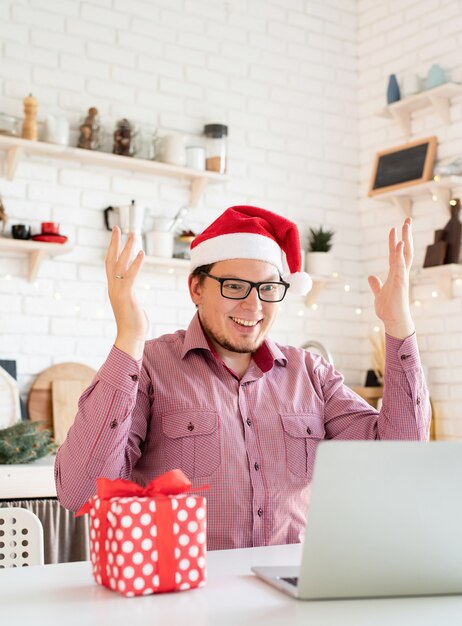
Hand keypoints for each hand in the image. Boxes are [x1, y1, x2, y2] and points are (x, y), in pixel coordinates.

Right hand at [105, 227, 147, 358]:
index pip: (111, 264)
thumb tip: (132, 294)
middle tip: (118, 227)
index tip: (115, 237)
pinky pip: (130, 275)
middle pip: (111, 259)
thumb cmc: (134, 323)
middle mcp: (113, 286)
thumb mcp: (131, 304)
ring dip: (127, 248)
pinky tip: (142, 253)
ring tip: (133, 234)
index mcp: (114, 287)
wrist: (130, 336)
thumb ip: (130, 295)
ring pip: (121, 264)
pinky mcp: (126, 294)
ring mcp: (118, 290)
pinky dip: (136, 263)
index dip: (112, 250)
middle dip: (115, 243)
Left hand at [368, 217, 414, 339]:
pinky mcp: (400, 282)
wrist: (393, 321)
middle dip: (406, 234)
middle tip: (407, 219)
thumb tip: (371, 276)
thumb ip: (376, 284)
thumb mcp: (378, 293)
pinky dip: (399, 254)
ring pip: (404, 254)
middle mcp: (400, 272)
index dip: (394, 241)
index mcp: (395, 273)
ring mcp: (401, 276)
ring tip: (405, 225)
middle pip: (405, 249)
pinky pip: (400, 265)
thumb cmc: (388, 308)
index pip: (396, 253)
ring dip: (405, 239)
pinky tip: (399, 243)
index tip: (393, 228)